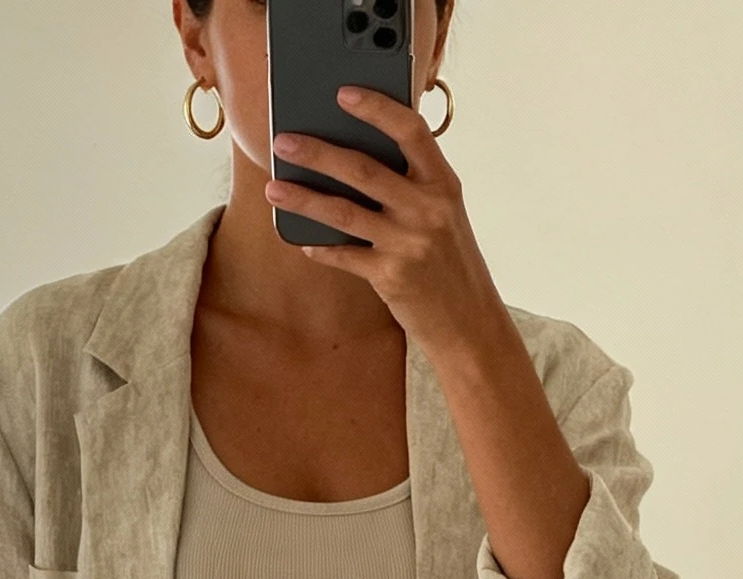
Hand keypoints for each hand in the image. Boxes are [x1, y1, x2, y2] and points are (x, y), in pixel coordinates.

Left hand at [265, 86, 499, 365]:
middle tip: (283, 142)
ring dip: (304, 198)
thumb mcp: (443, 212)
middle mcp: (427, 209)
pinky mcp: (391, 277)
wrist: (469, 321)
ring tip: (274, 188)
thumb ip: (412, 182)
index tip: (343, 93)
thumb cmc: (449, 260)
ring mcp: (409, 243)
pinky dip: (321, 248)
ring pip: (344, 212)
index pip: (410, 131)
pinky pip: (345, 256)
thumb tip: (355, 154)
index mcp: (443, 183)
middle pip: (364, 169)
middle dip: (318, 152)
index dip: (376, 108)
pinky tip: (302, 240)